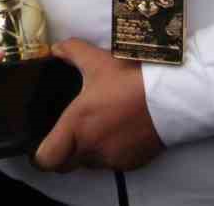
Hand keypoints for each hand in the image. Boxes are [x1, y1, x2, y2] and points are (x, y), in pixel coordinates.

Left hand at [32, 39, 162, 172]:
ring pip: (90, 164)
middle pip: (66, 165)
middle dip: (64, 153)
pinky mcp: (132, 163)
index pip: (47, 159)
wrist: (171, 97)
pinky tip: (119, 133)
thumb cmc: (130, 79)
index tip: (45, 142)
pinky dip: (111, 153)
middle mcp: (91, 149)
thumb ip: (72, 52)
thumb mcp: (97, 60)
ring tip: (98, 128)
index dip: (42, 153)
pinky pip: (113, 164)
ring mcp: (112, 159)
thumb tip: (56, 49)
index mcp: (76, 127)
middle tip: (70, 134)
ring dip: (89, 152)